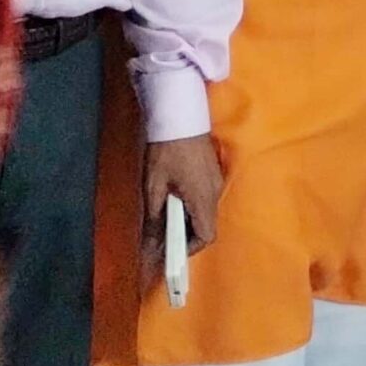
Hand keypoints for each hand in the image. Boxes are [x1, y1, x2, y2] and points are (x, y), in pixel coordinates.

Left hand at [141, 131, 224, 263]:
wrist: (179, 114)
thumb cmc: (165, 150)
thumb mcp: (154, 187)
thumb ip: (154, 220)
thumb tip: (150, 248)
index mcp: (203, 198)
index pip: (206, 236)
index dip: (188, 249)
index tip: (168, 252)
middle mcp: (215, 192)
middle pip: (206, 226)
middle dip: (184, 237)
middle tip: (160, 237)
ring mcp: (216, 181)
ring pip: (205, 212)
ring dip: (187, 221)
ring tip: (163, 219)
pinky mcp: (212, 172)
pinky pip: (205, 198)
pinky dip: (191, 207)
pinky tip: (173, 200)